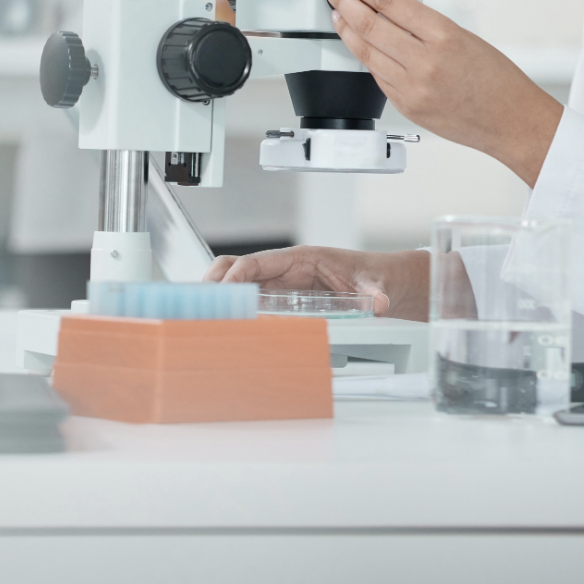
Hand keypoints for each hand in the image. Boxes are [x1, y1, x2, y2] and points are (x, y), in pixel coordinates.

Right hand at [204, 247, 429, 320]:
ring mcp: (282, 283)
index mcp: (302, 259)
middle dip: (216, 281)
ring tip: (200, 316)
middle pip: (239, 267)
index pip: (258, 262)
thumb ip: (375, 294)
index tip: (225, 292)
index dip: (237, 276)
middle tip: (199, 304)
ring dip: (219, 296)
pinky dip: (234, 309)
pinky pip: (251, 300)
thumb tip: (380, 303)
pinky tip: (222, 325)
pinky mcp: (284, 298)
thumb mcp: (377, 287)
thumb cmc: (375, 278)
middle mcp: (286, 269)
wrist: (384, 284)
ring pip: (240, 284)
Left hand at [323, 0, 562, 186]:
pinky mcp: (406, 107)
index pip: (390, 3)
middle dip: (345, 2)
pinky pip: (377, 76)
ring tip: (336, 13)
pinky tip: (357, 44)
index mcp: (444, 36)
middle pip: (370, 25)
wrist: (511, 121)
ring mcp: (413, 88)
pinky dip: (364, 56)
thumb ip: (423, 20)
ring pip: (366, 52)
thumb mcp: (464, 36)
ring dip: (346, 29)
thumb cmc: (497, 79)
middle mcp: (425, 62)